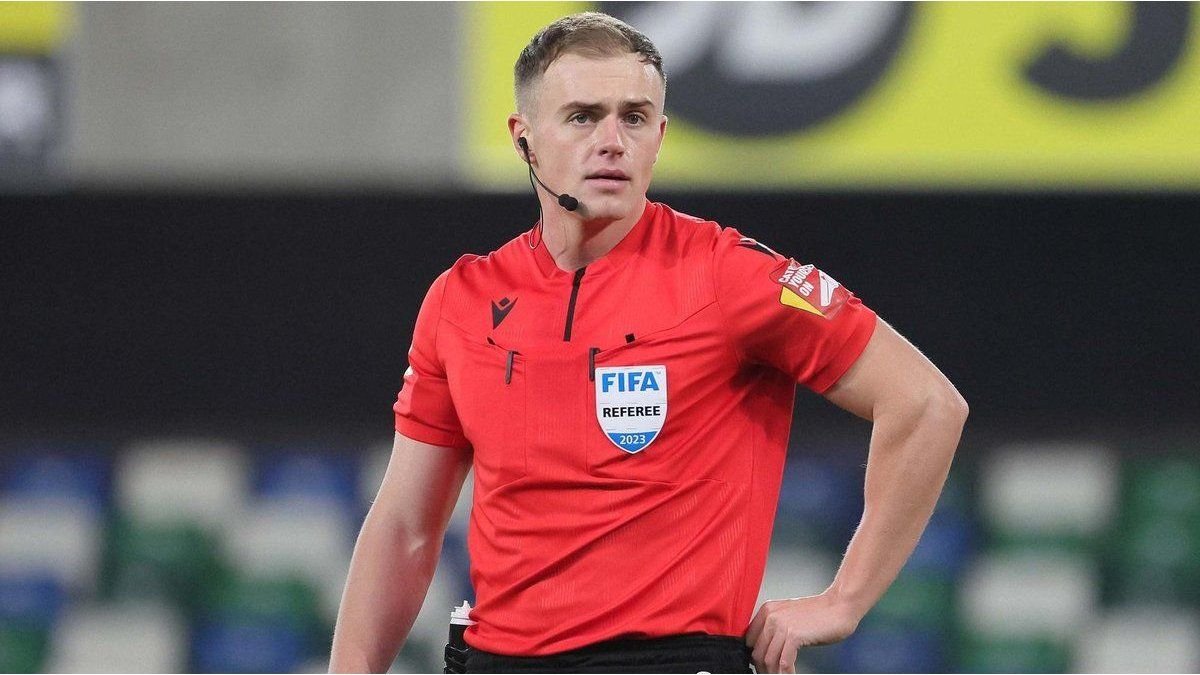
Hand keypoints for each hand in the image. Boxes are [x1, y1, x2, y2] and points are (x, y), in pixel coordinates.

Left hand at [744, 593, 860, 672]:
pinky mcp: (794, 635)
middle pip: (757, 652)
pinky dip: (786, 674)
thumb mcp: (789, 617)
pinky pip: (784, 662)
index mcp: (767, 611)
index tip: (762, 667)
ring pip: (769, 660)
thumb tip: (767, 650)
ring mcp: (782, 626)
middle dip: (763, 669)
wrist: (839, 605)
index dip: (754, 657)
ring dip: (774, 673)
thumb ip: (775, 629)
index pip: (749, 640)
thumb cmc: (819, 613)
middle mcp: (771, 616)